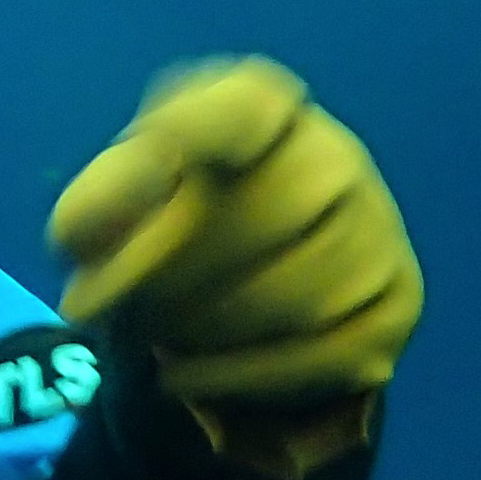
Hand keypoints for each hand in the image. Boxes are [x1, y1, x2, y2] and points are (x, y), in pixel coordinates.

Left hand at [47, 58, 421, 479]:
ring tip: (156, 334)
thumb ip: (96, 205)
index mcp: (260, 104)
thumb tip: (85, 237)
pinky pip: (317, 354)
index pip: (236, 110)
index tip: (133, 191)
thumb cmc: (172, 224)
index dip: (181, 146)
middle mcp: (336, 154)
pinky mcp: (395, 305)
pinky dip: (234, 375)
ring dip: (201, 329)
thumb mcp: (118, 202)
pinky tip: (181, 375)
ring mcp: (377, 231)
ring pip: (289, 297)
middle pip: (258, 218)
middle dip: (168, 276)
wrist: (251, 286)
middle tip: (116, 306)